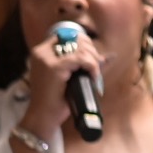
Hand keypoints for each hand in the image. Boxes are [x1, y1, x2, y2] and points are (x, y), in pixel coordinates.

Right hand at [19, 26, 103, 140]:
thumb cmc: (55, 100)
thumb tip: (110, 56)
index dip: (84, 44)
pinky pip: (81, 59)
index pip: (69, 35)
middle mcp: (42, 51)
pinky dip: (91, 66)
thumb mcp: (71, 78)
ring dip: (93, 60)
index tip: (91, 59)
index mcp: (42, 51)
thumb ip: (87, 64)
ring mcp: (46, 59)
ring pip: (80, 48)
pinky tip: (93, 77)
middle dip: (91, 51)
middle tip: (94, 68)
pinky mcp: (54, 68)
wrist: (43, 118)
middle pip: (76, 38)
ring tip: (94, 74)